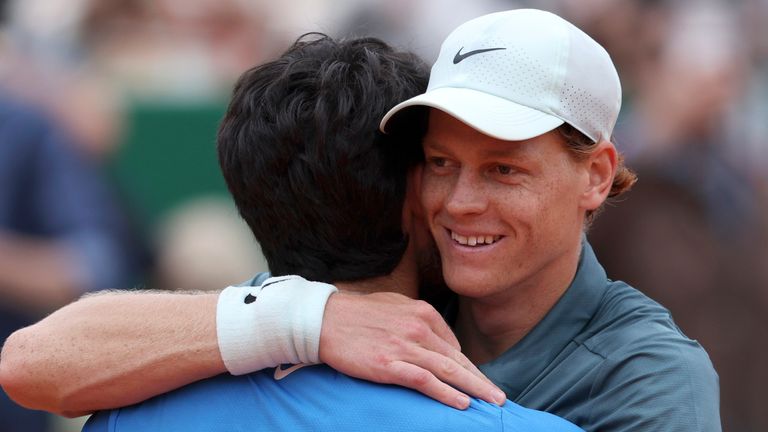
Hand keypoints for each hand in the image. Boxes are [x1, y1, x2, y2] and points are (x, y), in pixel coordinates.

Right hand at [319, 291, 505, 408]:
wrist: (323, 319)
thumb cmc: (357, 313)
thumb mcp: (394, 305)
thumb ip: (419, 318)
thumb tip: (439, 339)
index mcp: (422, 312)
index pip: (452, 345)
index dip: (467, 367)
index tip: (477, 382)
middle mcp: (418, 328)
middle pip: (457, 359)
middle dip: (480, 380)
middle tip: (499, 397)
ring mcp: (404, 347)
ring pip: (448, 371)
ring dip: (473, 389)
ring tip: (491, 403)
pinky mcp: (389, 364)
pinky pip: (425, 381)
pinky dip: (446, 393)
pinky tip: (461, 403)